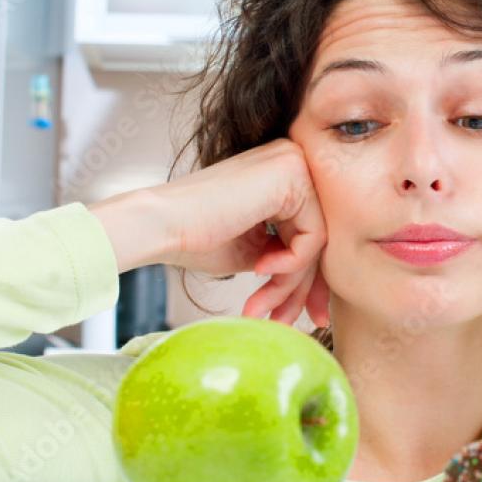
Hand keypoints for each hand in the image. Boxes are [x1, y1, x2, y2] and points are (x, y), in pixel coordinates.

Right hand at [144, 138, 330, 326]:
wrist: (160, 225)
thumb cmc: (196, 237)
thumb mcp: (257, 251)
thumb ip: (290, 256)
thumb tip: (321, 290)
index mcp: (285, 175)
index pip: (312, 232)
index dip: (308, 280)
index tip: (306, 314)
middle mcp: (294, 161)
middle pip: (318, 237)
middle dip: (301, 288)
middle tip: (286, 320)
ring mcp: (295, 163)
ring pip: (316, 241)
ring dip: (290, 283)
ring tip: (262, 305)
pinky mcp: (292, 174)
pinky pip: (313, 235)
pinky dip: (290, 263)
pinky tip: (260, 268)